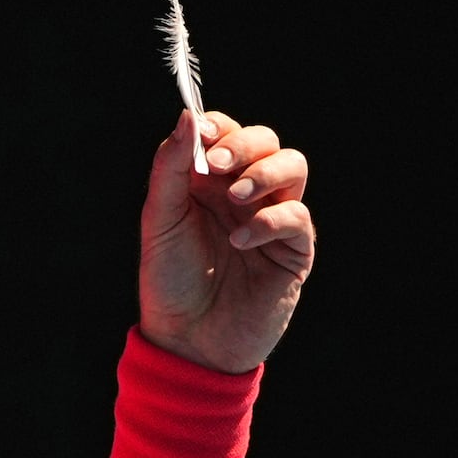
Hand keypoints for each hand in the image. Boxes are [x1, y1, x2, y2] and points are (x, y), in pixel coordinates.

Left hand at [137, 110, 314, 373]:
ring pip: (293, 166)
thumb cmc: (169, 282)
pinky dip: (271, 220)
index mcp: (209, 183)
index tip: (201, 133)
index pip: (225, 134)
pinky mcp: (293, 250)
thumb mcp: (160, 221)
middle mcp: (243, 194)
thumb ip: (170, 169)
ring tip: (235, 198)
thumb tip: (188, 116)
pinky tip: (240, 239)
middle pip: (265, 141)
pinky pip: (298, 217)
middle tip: (216, 166)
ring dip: (265, 172)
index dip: (218, 126)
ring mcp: (271, 219)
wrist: (186, 341)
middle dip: (244, 145)